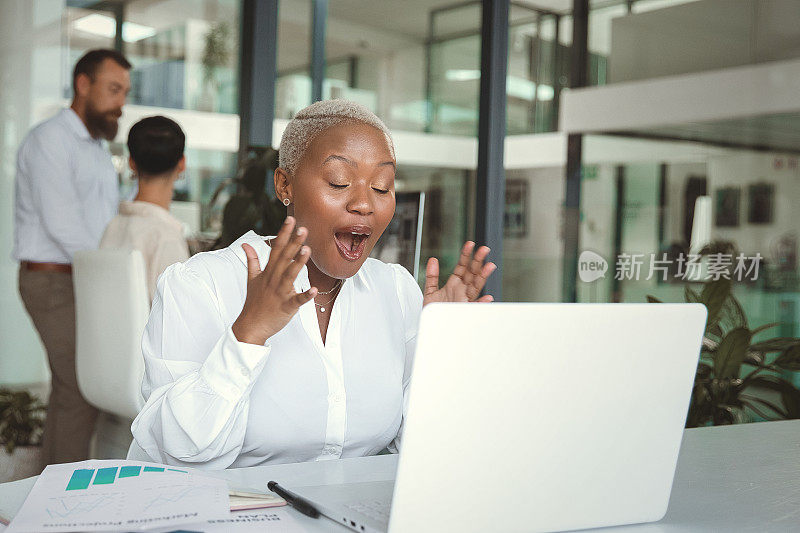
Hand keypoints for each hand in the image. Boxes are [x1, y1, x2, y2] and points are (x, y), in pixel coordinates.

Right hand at [232, 217, 317, 344]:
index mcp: (268, 272)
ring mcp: (280, 293)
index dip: (283, 233)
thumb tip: (245, 244)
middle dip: (293, 243)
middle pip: (284, 258)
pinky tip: (314, 289)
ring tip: (307, 250)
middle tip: (303, 229)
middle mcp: (273, 279)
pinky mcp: (286, 307)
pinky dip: (305, 295)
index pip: (276, 248)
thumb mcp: (251, 279)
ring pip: (289, 275)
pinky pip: (297, 300)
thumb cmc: (254, 302)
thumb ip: (251, 260)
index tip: (291, 219)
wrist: (251, 326)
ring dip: (298, 263)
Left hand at [423, 241, 495, 306]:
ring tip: (490, 266)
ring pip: (476, 286)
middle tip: (484, 249)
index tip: (470, 244)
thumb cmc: (434, 312)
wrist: (432, 328)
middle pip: (472, 273)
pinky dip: (481, 303)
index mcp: (454, 284)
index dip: (466, 255)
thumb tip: (432, 260)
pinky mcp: (464, 311)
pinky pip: (475, 307)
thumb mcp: (430, 291)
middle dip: (478, 261)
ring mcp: (464, 300)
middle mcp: (461, 291)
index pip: (462, 266)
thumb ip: (432, 275)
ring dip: (483, 276)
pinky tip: (487, 298)